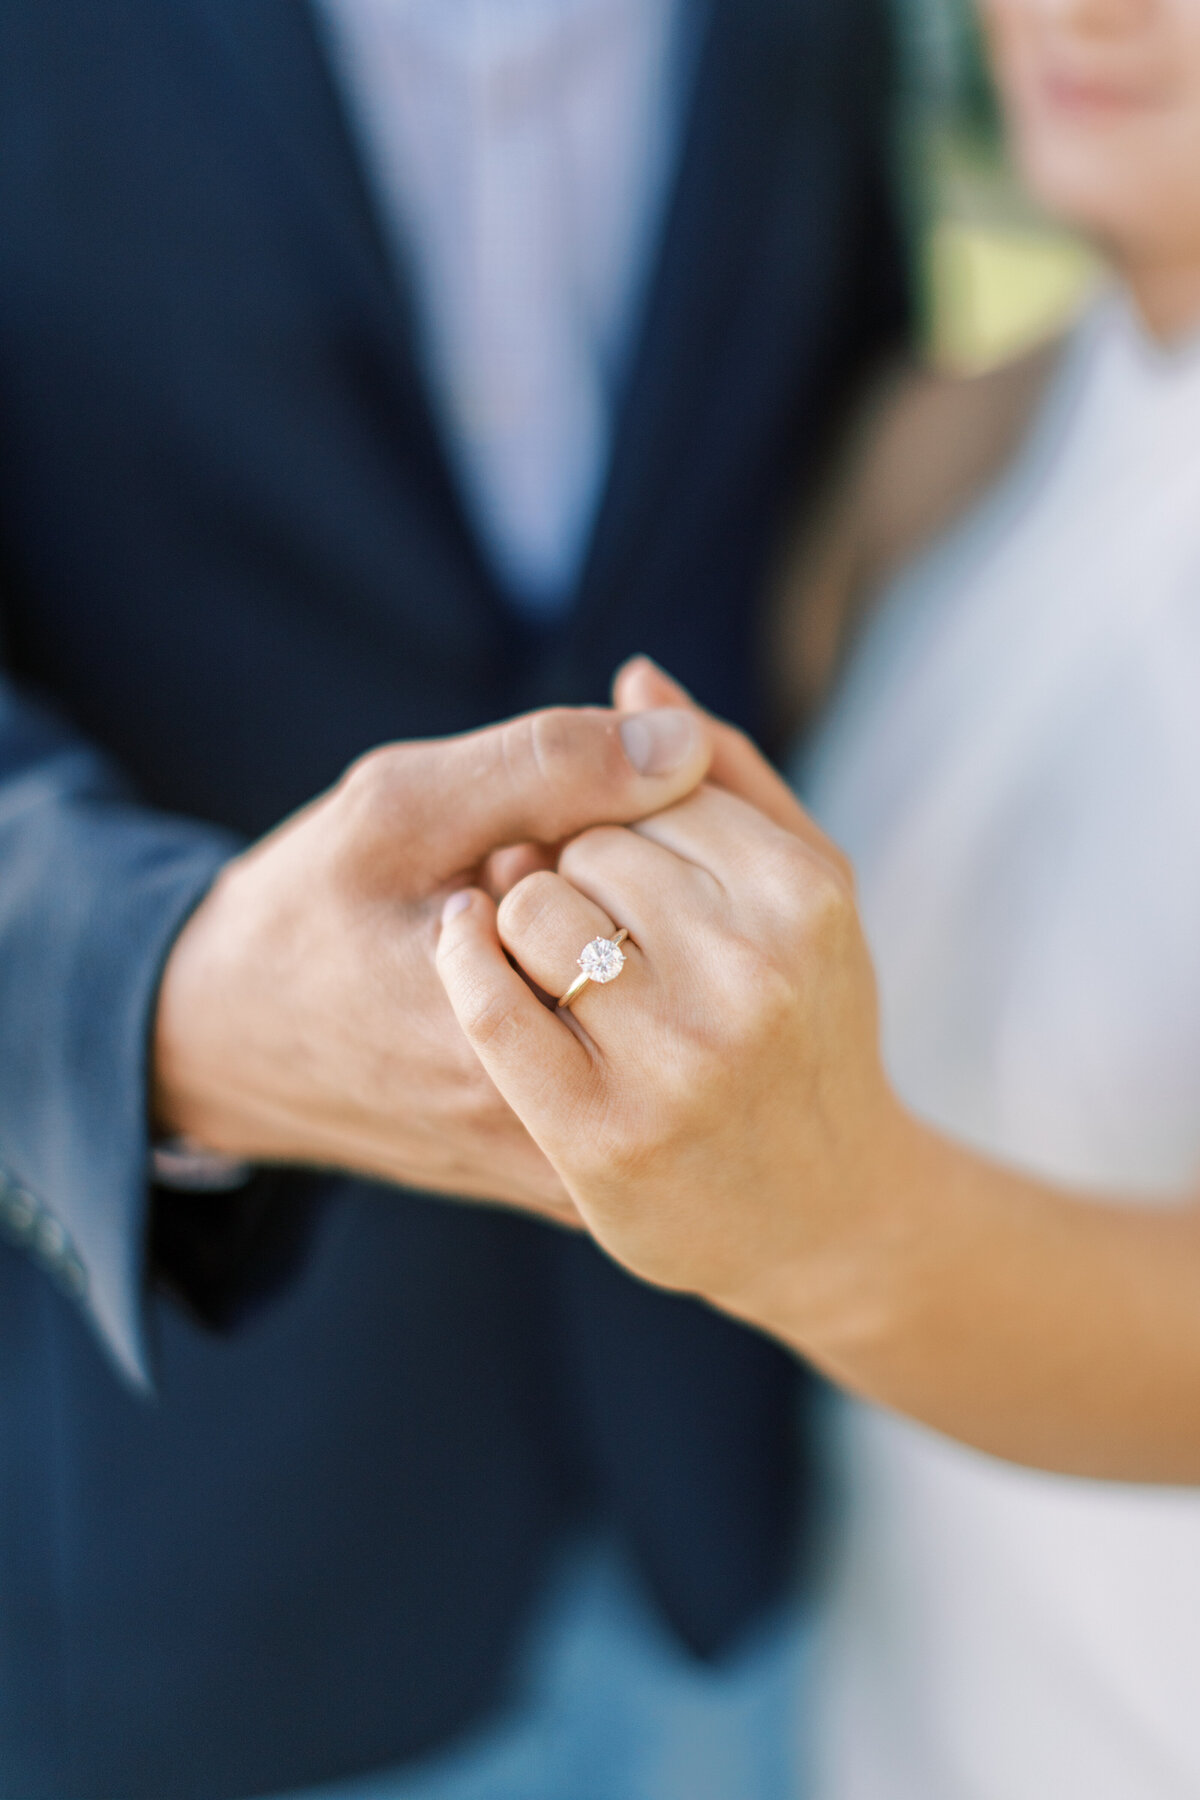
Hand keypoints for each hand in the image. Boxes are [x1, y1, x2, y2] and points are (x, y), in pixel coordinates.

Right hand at [153, 705, 710, 1225]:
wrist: (228, 1044)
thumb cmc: (305, 914)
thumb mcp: (400, 810)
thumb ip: (548, 767)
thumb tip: (688, 743)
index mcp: (517, 1040)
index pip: (671, 892)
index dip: (609, 828)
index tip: (516, 846)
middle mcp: (560, 1131)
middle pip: (688, 963)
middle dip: (626, 889)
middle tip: (515, 894)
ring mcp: (572, 1168)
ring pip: (676, 1014)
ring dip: (623, 946)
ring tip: (520, 944)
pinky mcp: (573, 1179)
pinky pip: (651, 1067)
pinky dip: (622, 1002)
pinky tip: (541, 980)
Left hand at [435, 702, 903, 1318]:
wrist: (824, 1214)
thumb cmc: (812, 1026)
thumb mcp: (808, 892)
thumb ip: (730, 776)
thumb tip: (639, 676)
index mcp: (805, 893)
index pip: (653, 780)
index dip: (618, 810)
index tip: (622, 856)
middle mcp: (753, 972)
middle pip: (590, 842)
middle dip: (572, 864)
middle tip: (594, 919)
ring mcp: (680, 1058)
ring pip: (533, 910)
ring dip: (518, 919)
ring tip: (559, 959)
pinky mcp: (604, 1136)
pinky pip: (490, 1005)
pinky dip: (461, 962)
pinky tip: (464, 953)